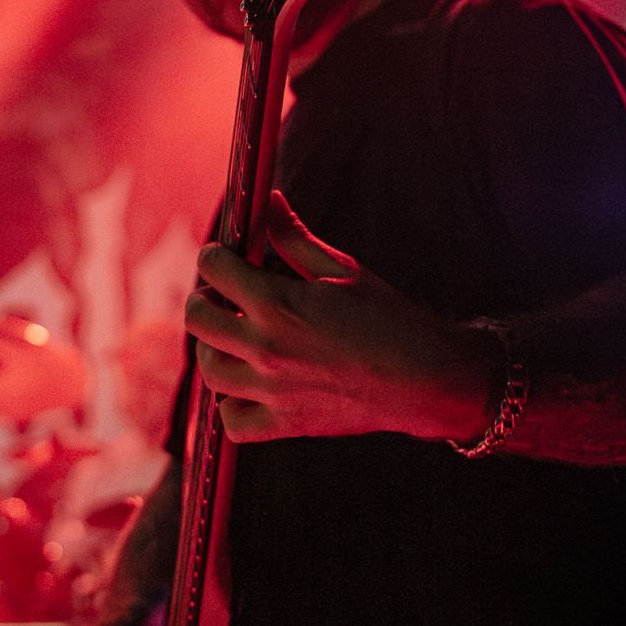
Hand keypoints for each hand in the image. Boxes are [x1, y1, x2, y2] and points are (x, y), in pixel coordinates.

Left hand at [187, 190, 491, 444]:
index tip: (224, 256)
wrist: (426, 378)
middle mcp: (267, 350)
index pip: (214, 269)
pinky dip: (232, 403)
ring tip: (235, 335)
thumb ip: (294, 238)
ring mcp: (273, 392)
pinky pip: (233, 421)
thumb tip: (268, 200)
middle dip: (204, 297)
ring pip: (210, 369)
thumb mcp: (341, 269)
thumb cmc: (387, 318)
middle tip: (224, 294)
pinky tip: (249, 384)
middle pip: (198, 319)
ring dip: (214, 347)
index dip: (215, 255)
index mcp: (279, 305)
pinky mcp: (286, 425)